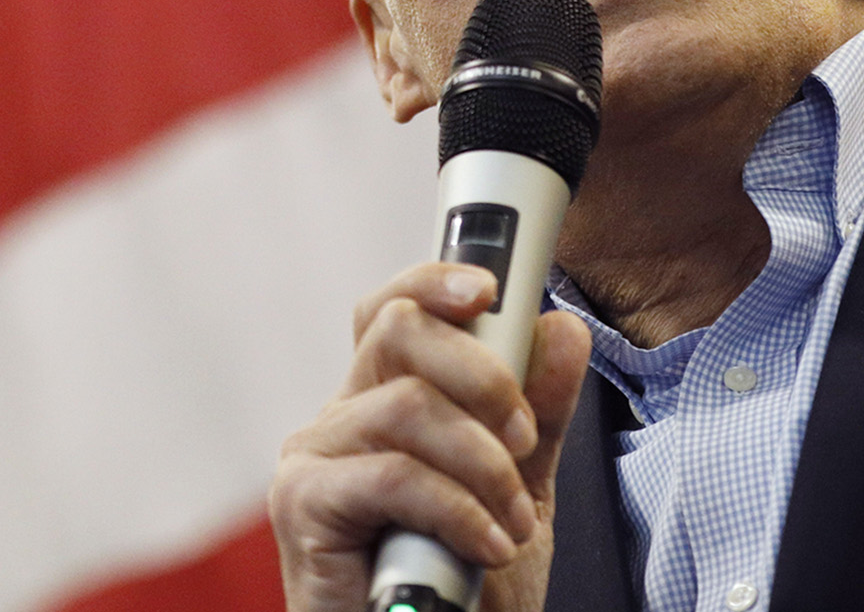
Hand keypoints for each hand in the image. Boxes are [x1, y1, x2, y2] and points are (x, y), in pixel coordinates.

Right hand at [270, 262, 590, 611]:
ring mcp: (314, 457)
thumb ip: (538, 416)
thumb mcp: (518, 491)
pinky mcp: (302, 504)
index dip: (435, 282)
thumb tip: (561, 330)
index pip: (397, 310)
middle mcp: (343, 417)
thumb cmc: (459, 590)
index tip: (492, 289)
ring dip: (483, 464)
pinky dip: (455, 508)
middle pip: (399, 329)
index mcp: (386, 400)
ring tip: (511, 524)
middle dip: (483, 374)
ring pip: (409, 404)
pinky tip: (484, 547)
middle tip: (523, 438)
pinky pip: (393, 474)